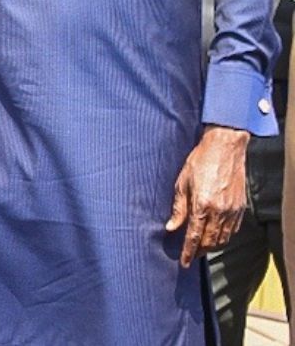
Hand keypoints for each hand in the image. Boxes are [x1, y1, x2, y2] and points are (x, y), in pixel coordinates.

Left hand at [166, 125, 249, 266]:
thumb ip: (178, 207)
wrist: (225, 148)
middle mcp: (219, 211)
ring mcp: (232, 210)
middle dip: (199, 251)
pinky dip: (224, 236)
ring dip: (212, 246)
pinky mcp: (241, 207)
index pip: (194, 236)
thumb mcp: (182, 182)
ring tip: (201, 247)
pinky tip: (216, 235)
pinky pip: (232, 229)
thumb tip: (171, 227)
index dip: (188, 252)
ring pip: (223, 238)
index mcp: (202, 205)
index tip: (183, 263)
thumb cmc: (200, 161)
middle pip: (210, 242)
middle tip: (190, 255)